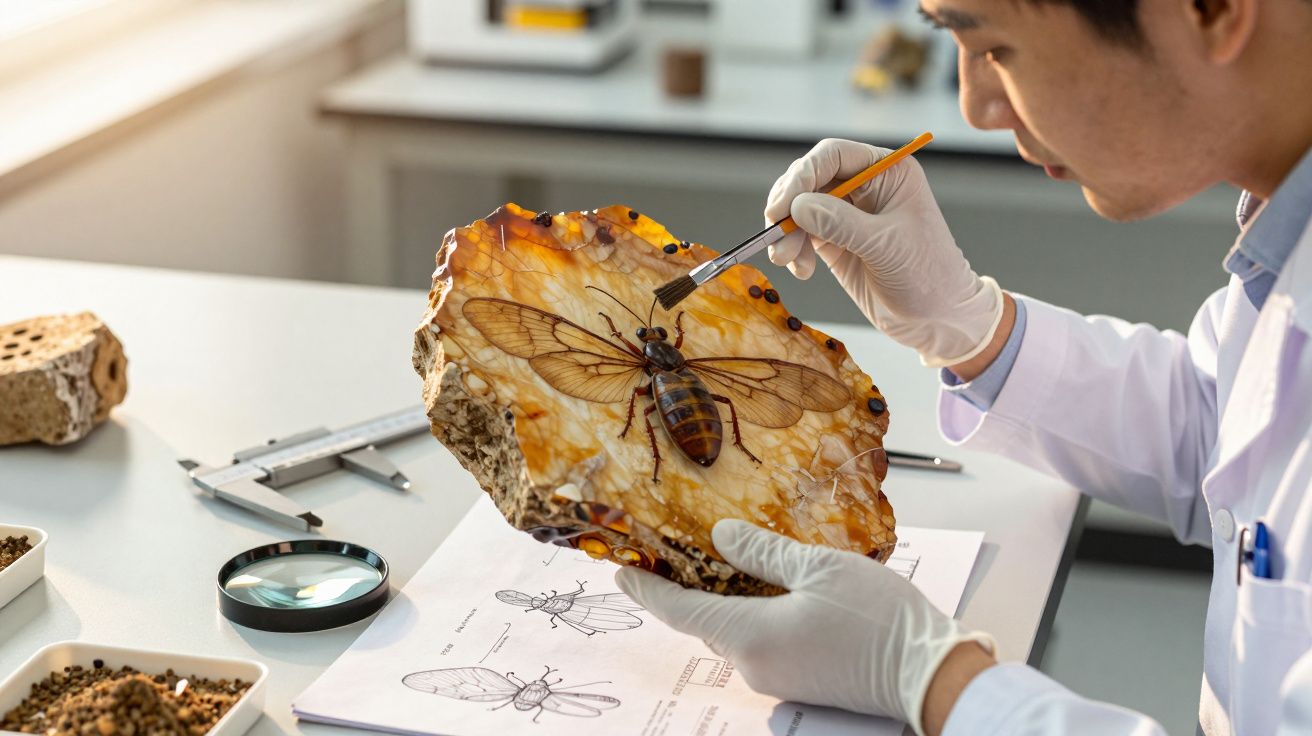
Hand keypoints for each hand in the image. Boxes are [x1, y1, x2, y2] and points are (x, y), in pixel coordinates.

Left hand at [615, 520, 994, 734]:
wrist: (929, 674)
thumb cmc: (880, 620)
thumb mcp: (819, 568)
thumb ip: (763, 551)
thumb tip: (721, 537)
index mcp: (751, 637)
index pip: (679, 612)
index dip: (647, 587)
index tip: (620, 567)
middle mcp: (754, 666)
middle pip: (705, 621)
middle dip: (689, 585)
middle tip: (677, 544)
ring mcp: (776, 679)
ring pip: (735, 631)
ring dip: (725, 597)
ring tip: (724, 555)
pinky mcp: (798, 681)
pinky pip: (760, 642)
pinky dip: (753, 613)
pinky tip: (767, 585)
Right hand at [765, 138, 1004, 367]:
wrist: (937, 319)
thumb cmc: (928, 276)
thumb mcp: (885, 246)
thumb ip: (841, 223)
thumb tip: (797, 206)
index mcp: (887, 172)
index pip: (834, 155)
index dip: (803, 175)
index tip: (782, 206)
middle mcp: (865, 186)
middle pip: (809, 179)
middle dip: (788, 207)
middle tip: (776, 236)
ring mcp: (848, 214)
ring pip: (799, 208)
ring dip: (786, 232)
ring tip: (786, 260)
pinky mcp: (835, 241)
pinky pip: (801, 234)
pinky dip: (793, 250)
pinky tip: (801, 270)